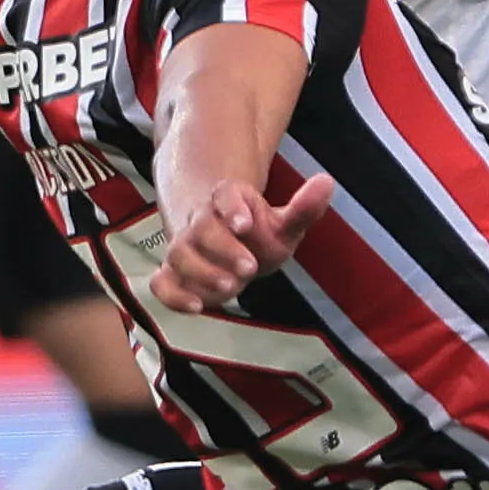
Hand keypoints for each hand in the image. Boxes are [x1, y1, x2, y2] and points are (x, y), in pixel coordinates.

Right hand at [151, 172, 338, 312]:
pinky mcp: (174, 274)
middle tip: (249, 267)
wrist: (229, 247)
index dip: (231, 208)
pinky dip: (173, 295)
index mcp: (227, 200)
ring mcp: (184, 248)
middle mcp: (201, 222)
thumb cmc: (258, 235)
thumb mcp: (285, 223)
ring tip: (231, 287)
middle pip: (201, 228)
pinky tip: (197, 307)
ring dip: (202, 272)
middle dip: (224, 248)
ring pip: (179, 253)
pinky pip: (161, 282)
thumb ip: (303, 208)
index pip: (223, 195)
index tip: (246, 223)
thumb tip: (327, 182)